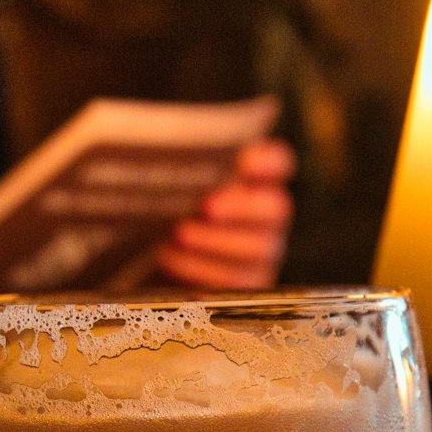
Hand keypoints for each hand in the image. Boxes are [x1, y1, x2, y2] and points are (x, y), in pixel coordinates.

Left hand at [156, 138, 294, 290]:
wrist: (152, 256)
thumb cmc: (170, 208)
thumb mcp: (176, 183)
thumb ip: (186, 164)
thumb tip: (168, 145)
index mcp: (258, 181)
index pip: (278, 164)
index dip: (268, 163)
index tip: (246, 162)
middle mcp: (268, 217)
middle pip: (275, 209)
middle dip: (240, 208)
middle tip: (205, 206)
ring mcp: (262, 253)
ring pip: (257, 249)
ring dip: (214, 241)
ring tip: (179, 233)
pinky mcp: (246, 286)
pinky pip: (234, 282)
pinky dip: (199, 269)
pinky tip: (169, 256)